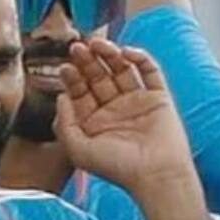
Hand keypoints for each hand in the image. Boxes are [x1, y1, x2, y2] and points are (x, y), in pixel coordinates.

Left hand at [55, 40, 194, 196]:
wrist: (156, 175)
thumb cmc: (117, 168)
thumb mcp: (78, 149)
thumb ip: (64, 123)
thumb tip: (60, 96)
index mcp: (94, 121)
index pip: (80, 91)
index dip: (72, 78)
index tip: (65, 66)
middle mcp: (114, 109)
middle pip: (98, 76)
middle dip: (87, 62)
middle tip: (77, 47)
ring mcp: (137, 101)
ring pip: (122, 69)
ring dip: (110, 54)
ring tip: (98, 43)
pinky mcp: (159, 97)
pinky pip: (150, 71)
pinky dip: (140, 58)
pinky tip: (126, 52)